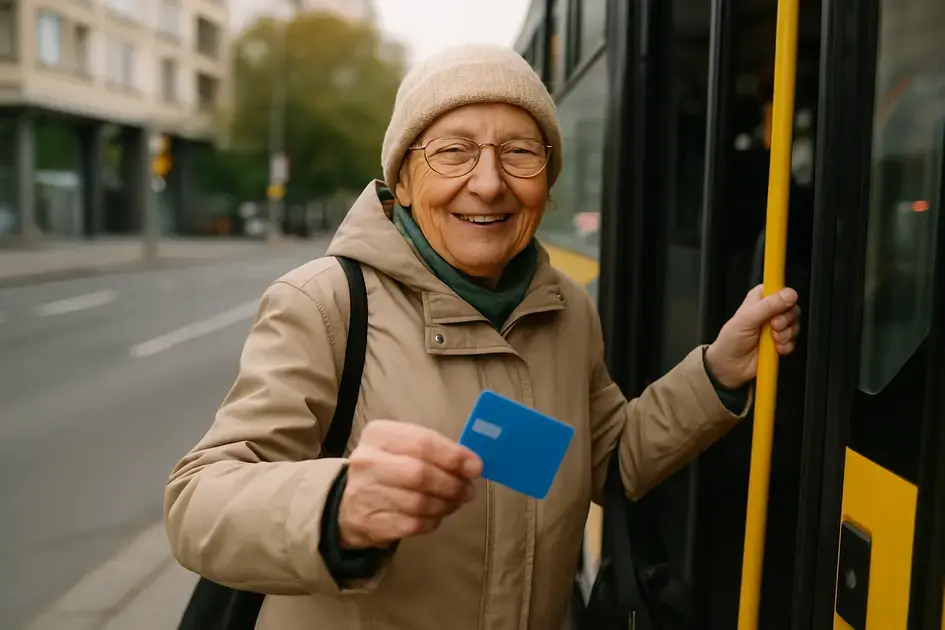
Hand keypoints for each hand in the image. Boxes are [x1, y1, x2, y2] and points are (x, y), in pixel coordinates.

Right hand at [338, 420, 482, 548]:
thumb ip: (436, 450)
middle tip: (468, 491)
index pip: (422, 443)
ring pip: (419, 503)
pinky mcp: (370, 523)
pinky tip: (436, 515)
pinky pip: (413, 524)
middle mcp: (367, 462)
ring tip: (455, 502)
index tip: (476, 467)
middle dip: (452, 484)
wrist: (349, 503)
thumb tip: (472, 465)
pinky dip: (432, 521)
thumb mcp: (404, 447)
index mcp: (378, 434)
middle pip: (420, 474)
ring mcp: (365, 494)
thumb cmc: (388, 467)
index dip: (454, 456)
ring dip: (445, 504)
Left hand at [705, 285, 801, 388]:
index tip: (779, 308)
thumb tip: (790, 294)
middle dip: (785, 320)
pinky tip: (776, 349)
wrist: (729, 366)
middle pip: (792, 308)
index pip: (779, 289)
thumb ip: (768, 306)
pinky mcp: (780, 343)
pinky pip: (793, 341)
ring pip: (794, 325)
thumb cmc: (731, 339)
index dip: (783, 298)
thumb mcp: (746, 319)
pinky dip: (786, 346)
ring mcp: (776, 328)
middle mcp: (769, 311)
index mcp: (759, 299)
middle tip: (773, 327)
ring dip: (785, 334)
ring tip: (772, 340)